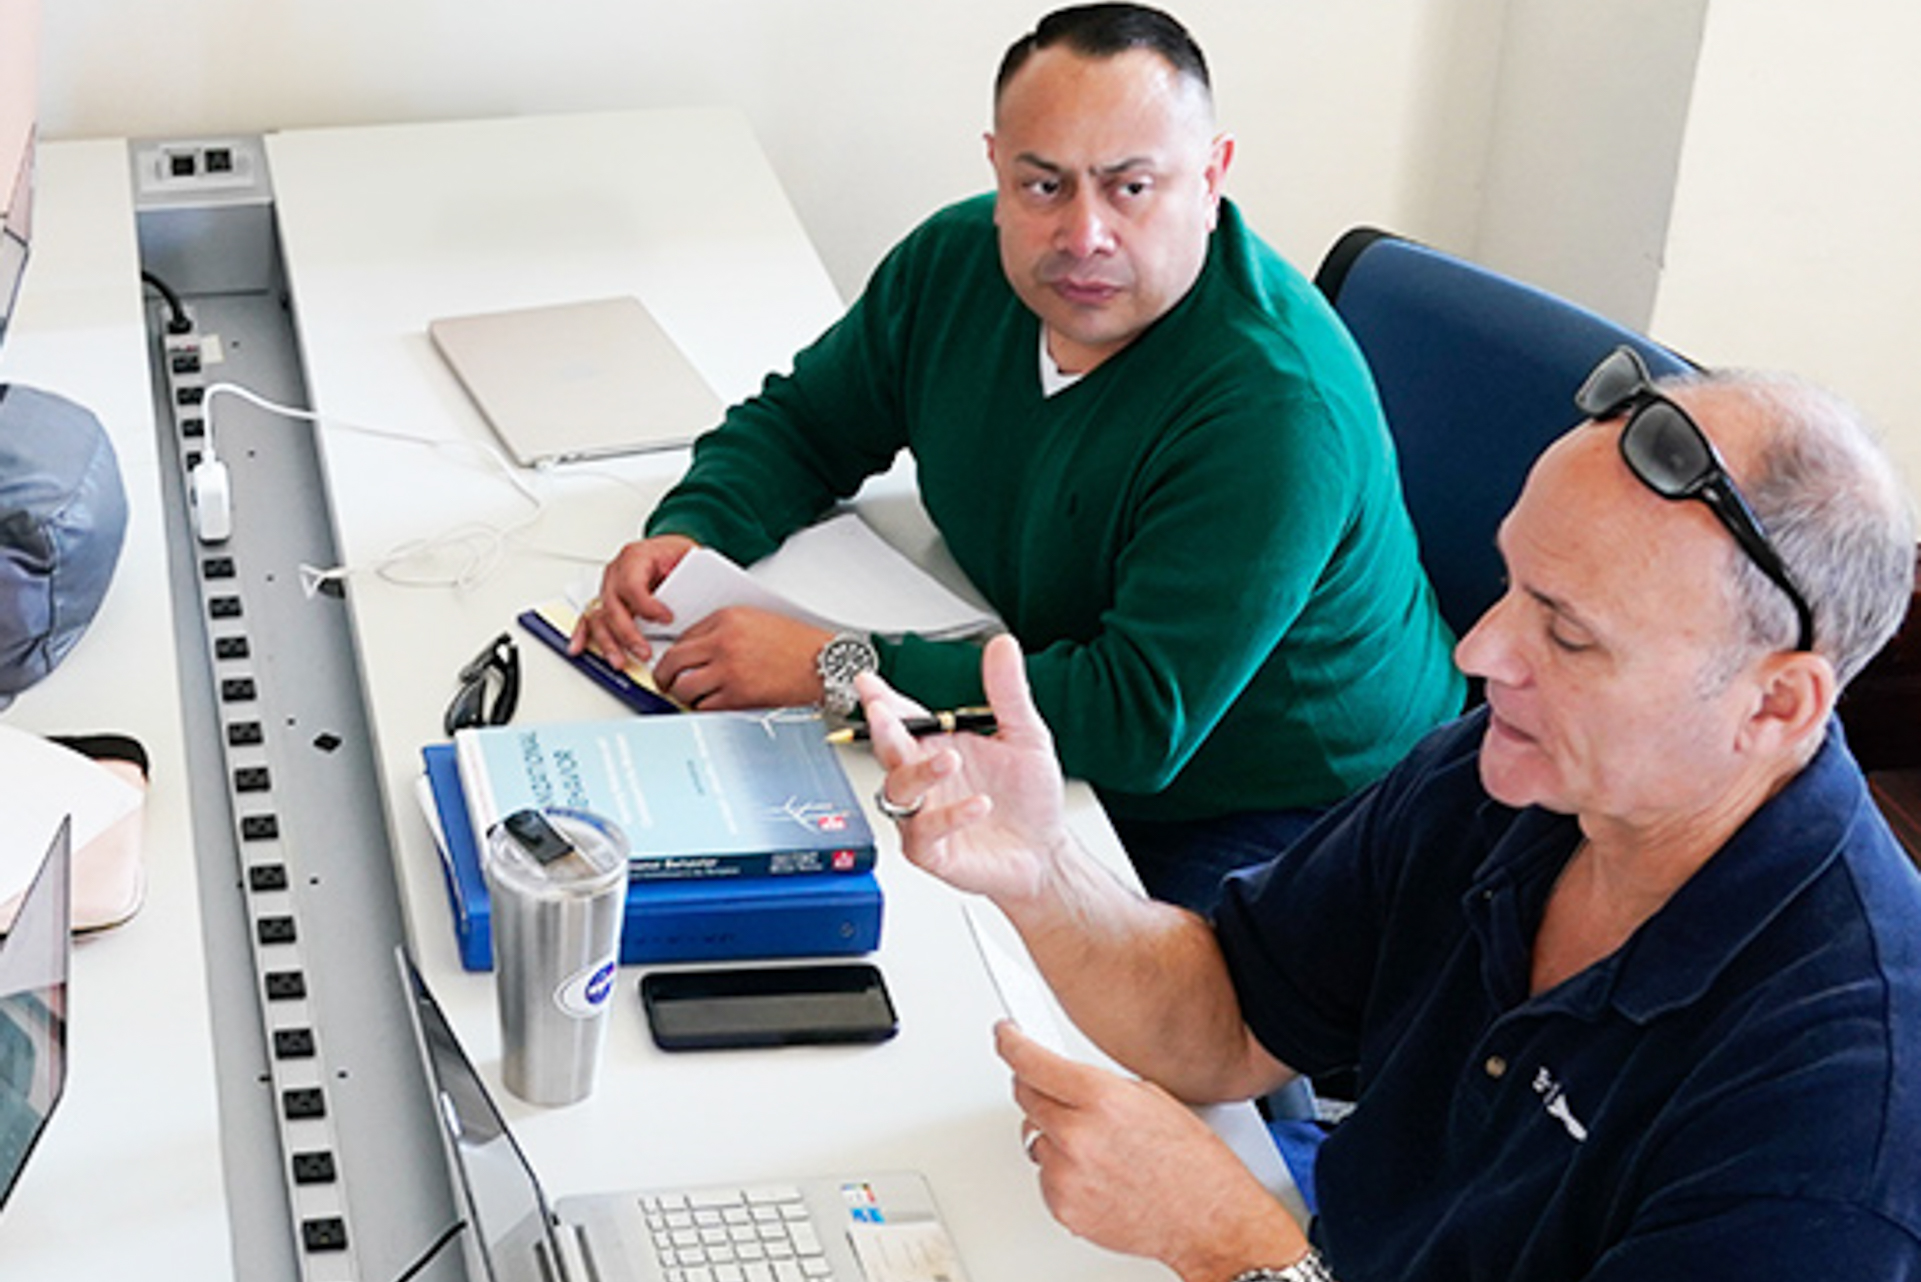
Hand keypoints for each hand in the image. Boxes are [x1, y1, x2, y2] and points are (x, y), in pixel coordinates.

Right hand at [569, 534, 697, 664]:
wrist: (670, 550)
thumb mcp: (687, 557)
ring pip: (600, 617)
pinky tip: (580, 648)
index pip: (632, 586)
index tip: (667, 619)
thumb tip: (695, 601)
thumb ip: (687, 579)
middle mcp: (616, 572)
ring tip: (620, 661)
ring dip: (609, 642)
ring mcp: (609, 587)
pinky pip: (590, 618)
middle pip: (614, 606)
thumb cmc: (676, 554)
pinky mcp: (607, 601)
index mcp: (635, 557)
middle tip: (644, 652)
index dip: (648, 606)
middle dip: (628, 634)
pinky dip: (584, 634)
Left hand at [651, 607, 833, 709]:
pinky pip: (704, 707)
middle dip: (664, 676)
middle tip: (665, 683)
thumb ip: (724, 630)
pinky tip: (710, 705)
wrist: (824, 663)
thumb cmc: (797, 644)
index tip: (673, 663)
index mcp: (727, 618)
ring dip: (682, 695)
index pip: (682, 637)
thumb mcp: (756, 620)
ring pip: (684, 687)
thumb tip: (697, 650)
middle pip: (673, 661)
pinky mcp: (738, 695)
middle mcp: (724, 642)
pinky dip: (703, 709)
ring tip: (688, 697)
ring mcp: (729, 670)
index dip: (674, 654)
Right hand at [856, 634, 1071, 906]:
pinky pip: (925, 833)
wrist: (1045, 852)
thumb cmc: (1029, 799)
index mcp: (939, 745)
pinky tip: (978, 805)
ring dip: (920, 773)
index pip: (903, 717)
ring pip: (899, 791)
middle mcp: (925, 780)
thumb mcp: (1026, 736)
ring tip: (950, 760)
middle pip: (889, 750)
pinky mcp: (933, 851)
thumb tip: (1003, 646)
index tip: (867, 681)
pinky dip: (949, 816)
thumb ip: (1008, 692)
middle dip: (883, 729)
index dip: (882, 699)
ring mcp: (924, 815)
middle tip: (883, 712)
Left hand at [999, 1022, 1306, 1280]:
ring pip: (1034, 1139)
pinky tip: (1098, 1174)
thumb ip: (1098, 1084)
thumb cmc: (1193, 1164)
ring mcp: (1067, 1174)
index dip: (1012, 1044)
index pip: (1031, 1061)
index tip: (1006, 1036)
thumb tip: (1064, 1075)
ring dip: (1055, 1136)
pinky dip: (1063, 1172)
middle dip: (1036, 1088)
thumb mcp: (1151, 1099)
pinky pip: (1045, 1176)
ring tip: (1097, 1147)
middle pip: (1025, 1097)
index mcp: (1101, 1098)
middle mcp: (1078, 1135)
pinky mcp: (1063, 1207)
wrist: (1208, 1220)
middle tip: (1053, 1090)